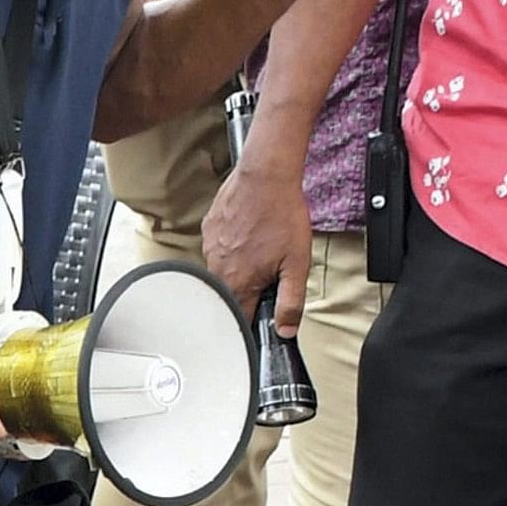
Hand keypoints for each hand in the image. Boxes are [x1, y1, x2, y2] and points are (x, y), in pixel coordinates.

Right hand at [200, 163, 312, 334]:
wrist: (266, 176)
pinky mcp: (208, 228)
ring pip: (222, 270)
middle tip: (270, 269)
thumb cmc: (282, 214)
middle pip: (230, 293)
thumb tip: (285, 329)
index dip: (254, 319)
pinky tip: (249, 233)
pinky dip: (232, 247)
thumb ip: (291, 302)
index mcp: (238, 282)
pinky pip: (218, 248)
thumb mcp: (297, 264)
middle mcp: (217, 267)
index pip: (239, 318)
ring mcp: (210, 247)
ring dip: (239, 266)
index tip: (263, 312)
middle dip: (249, 289)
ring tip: (261, 246)